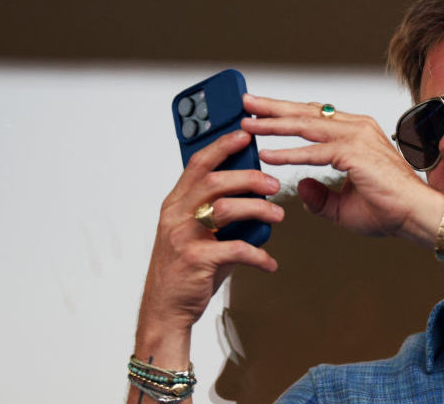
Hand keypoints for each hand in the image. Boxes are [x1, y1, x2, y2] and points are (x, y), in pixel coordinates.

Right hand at [138, 130, 283, 337]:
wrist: (166, 308)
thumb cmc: (186, 268)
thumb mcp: (197, 231)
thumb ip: (218, 210)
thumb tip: (254, 193)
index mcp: (176, 203)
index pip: (198, 164)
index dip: (222, 146)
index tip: (245, 135)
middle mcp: (176, 215)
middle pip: (214, 181)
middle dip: (249, 177)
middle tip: (274, 183)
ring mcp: (184, 237)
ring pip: (225, 209)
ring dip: (258, 209)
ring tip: (278, 214)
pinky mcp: (196, 260)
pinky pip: (235, 249)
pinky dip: (258, 254)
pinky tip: (268, 261)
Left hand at [241, 94, 443, 241]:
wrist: (416, 217)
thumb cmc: (389, 210)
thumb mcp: (343, 205)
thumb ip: (320, 197)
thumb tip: (301, 187)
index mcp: (357, 133)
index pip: (315, 116)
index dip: (286, 112)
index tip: (260, 111)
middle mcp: (357, 128)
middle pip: (306, 112)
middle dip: (272, 108)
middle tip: (245, 102)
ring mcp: (357, 137)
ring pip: (306, 125)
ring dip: (273, 123)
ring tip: (247, 123)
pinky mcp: (354, 153)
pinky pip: (314, 152)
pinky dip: (288, 153)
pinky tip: (267, 155)